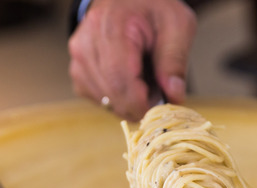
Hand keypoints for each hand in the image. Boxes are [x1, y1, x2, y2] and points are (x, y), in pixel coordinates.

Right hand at [68, 0, 196, 120]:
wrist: (129, 0)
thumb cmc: (153, 9)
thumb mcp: (177, 25)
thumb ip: (175, 60)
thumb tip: (173, 96)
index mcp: (111, 26)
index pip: (119, 77)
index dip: (140, 101)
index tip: (160, 107)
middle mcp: (86, 42)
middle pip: (110, 92)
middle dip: (138, 106)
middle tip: (159, 100)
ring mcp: (79, 57)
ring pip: (104, 100)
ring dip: (129, 104)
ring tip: (147, 86)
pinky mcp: (79, 71)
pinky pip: (98, 99)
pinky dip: (118, 100)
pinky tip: (131, 85)